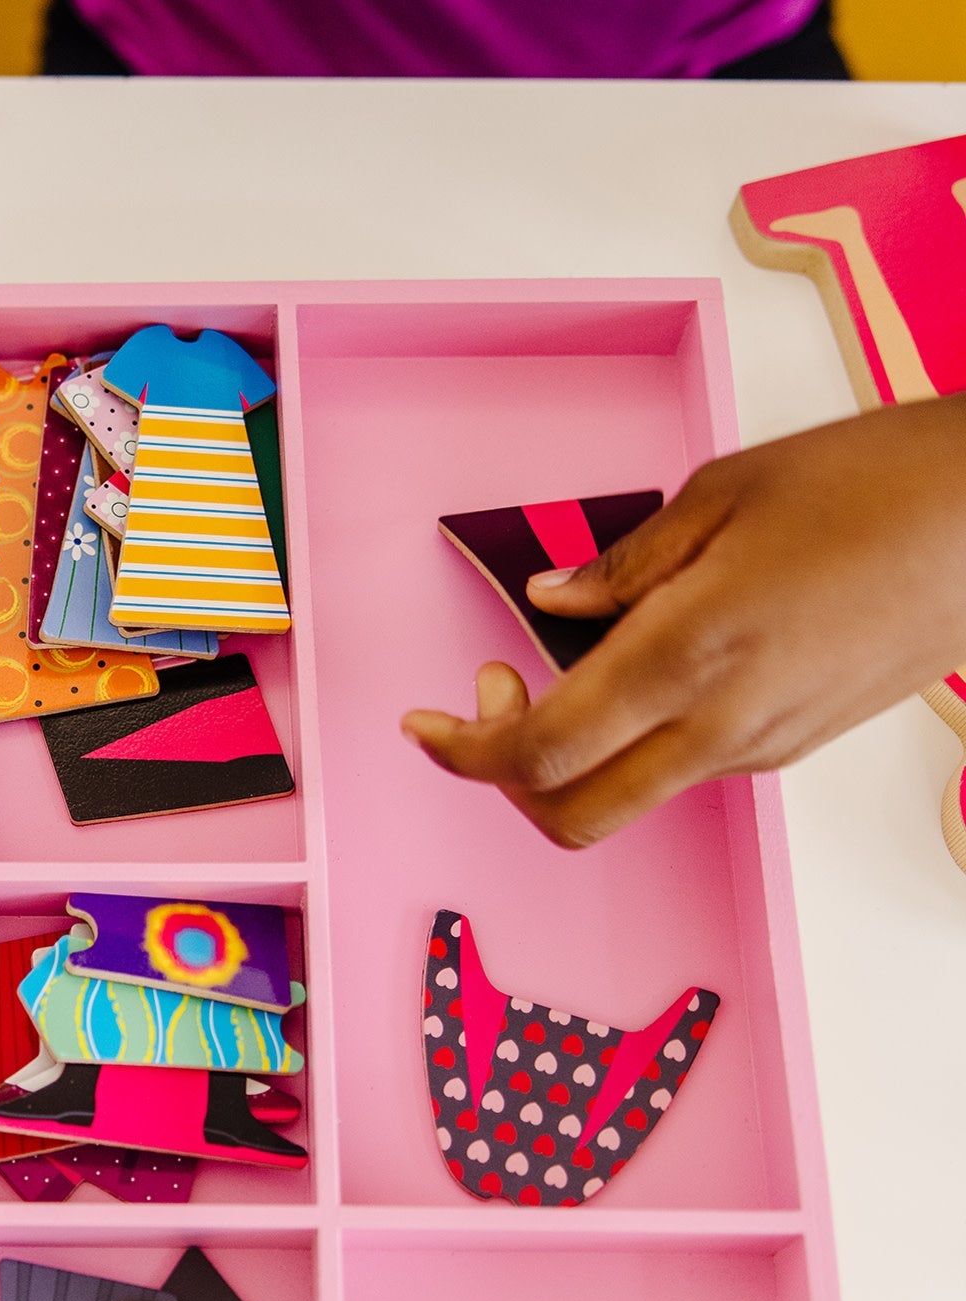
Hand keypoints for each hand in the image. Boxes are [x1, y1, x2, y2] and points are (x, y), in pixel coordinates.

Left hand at [402, 393, 965, 846]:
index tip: (425, 725)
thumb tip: (549, 599)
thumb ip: (623, 566)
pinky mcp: (793, 746)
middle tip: (492, 696)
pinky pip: (681, 768)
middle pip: (572, 815)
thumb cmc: (874, 485)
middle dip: (504, 778)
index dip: (465, 753)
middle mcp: (720, 725)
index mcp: (687, 656)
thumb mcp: (722, 495)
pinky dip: (627, 741)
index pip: (543, 751)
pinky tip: (634, 668)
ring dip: (566, 758)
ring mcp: (761, 748)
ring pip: (626, 798)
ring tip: (559, 664)